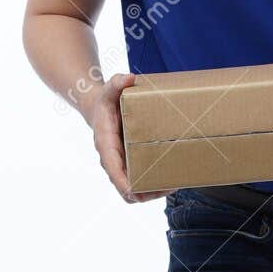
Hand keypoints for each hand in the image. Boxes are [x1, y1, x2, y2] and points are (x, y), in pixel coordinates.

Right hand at [87, 72, 168, 202]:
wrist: (98, 109)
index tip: (136, 191)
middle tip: (169, 186)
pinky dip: (151, 187)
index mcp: (106, 145)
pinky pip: (138, 184)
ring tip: (173, 186)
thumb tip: (129, 78)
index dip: (124, 183)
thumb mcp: (109, 89)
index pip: (113, 170)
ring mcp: (120, 166)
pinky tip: (169, 182)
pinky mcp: (128, 166)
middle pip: (125, 189)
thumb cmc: (106, 101)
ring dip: (151, 193)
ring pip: (133, 192)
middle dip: (145, 192)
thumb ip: (116, 82)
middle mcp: (111, 160)